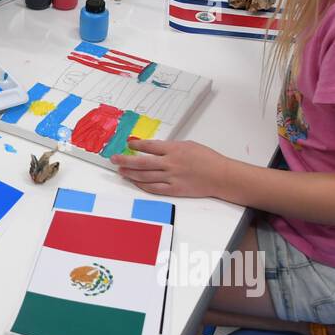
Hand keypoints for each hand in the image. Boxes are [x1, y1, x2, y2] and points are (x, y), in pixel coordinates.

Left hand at [111, 140, 228, 197]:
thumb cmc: (207, 159)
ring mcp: (171, 178)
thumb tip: (154, 148)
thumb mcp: (188, 145)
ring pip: (145, 176)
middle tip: (114, 159)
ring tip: (120, 171)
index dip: (136, 145)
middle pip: (142, 162)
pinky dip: (142, 185)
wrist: (221, 176)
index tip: (127, 144)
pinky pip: (154, 188)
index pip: (149, 146)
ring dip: (130, 173)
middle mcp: (170, 163)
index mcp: (174, 149)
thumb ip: (171, 147)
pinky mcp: (174, 190)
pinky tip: (135, 182)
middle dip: (125, 160)